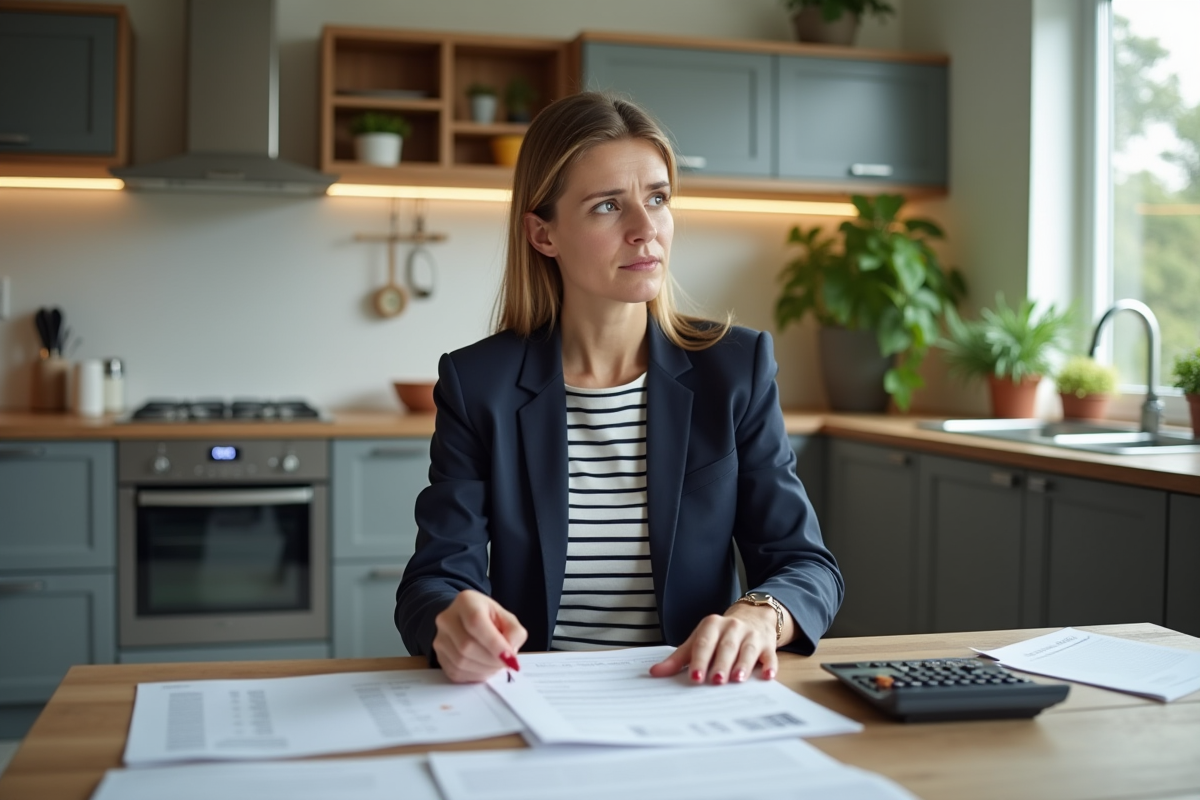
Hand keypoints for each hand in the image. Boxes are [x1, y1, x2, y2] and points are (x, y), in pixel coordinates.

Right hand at [433, 589, 527, 682]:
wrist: (466, 621)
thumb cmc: (489, 619)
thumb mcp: (507, 618)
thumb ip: (515, 633)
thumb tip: (509, 653)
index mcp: (466, 601)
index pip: (475, 622)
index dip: (494, 643)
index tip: (510, 657)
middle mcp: (447, 618)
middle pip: (466, 645)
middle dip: (491, 660)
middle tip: (506, 663)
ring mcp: (439, 638)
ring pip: (460, 662)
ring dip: (484, 669)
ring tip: (496, 664)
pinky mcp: (439, 656)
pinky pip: (456, 672)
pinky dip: (475, 675)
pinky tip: (484, 668)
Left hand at [648, 603, 781, 683]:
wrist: (753, 617)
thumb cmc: (720, 635)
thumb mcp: (699, 641)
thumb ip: (678, 659)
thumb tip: (655, 672)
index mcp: (712, 625)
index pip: (704, 643)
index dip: (699, 660)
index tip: (695, 677)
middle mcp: (732, 627)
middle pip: (726, 647)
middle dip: (721, 664)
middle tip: (716, 681)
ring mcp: (751, 635)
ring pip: (747, 650)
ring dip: (743, 665)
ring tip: (737, 680)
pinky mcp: (767, 644)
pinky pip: (770, 655)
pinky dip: (769, 665)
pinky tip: (768, 675)